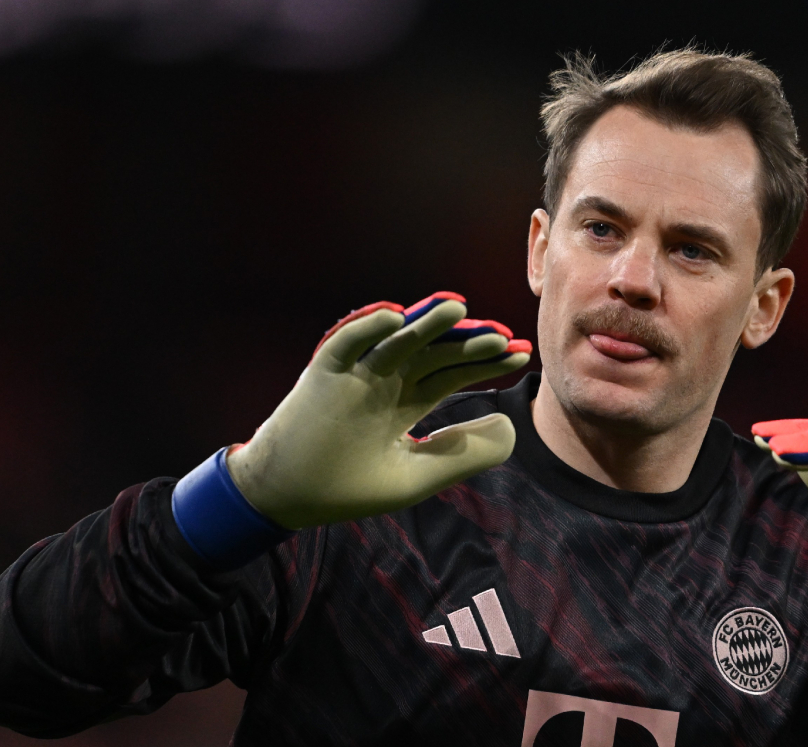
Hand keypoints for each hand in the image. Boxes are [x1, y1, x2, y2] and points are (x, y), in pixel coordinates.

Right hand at [227, 292, 531, 528]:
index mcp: (408, 400)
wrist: (286, 499)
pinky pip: (345, 344)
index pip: (454, 372)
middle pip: (434, 353)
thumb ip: (462, 455)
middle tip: (504, 334)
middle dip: (467, 343)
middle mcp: (386, 380)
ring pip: (396, 341)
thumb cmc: (348, 487)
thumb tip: (511, 426)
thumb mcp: (416, 477)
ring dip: (425, 323)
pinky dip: (366, 328)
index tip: (521, 354)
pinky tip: (395, 316)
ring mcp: (355, 374)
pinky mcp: (322, 374)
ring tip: (458, 307)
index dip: (486, 362)